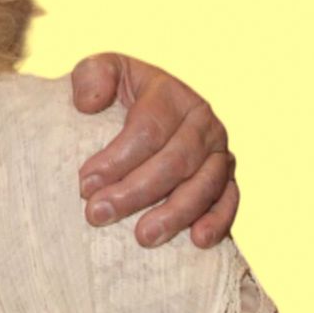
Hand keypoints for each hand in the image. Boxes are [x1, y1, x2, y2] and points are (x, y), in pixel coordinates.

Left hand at [71, 53, 236, 248]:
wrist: (134, 107)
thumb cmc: (112, 92)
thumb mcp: (97, 72)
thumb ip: (91, 76)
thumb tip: (90, 103)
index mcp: (169, 93)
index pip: (147, 129)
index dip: (116, 159)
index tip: (84, 185)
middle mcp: (201, 120)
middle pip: (174, 161)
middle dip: (135, 192)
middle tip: (97, 214)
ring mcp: (217, 150)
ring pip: (204, 185)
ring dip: (174, 213)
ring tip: (143, 237)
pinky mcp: (225, 176)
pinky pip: (229, 200)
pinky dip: (218, 220)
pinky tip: (198, 240)